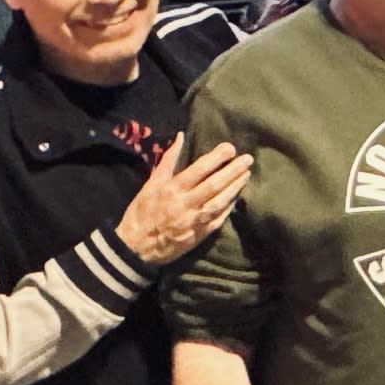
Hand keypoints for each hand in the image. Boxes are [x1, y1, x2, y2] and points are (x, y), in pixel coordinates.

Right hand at [114, 136, 254, 263]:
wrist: (137, 247)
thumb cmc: (142, 212)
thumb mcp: (150, 184)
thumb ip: (167, 161)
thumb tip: (181, 137)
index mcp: (171, 189)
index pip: (198, 170)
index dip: (216, 158)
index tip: (230, 148)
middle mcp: (185, 204)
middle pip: (214, 185)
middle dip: (233, 171)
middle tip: (248, 159)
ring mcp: (195, 221)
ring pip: (220, 202)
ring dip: (235, 187)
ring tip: (247, 174)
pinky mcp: (201, 234)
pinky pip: (219, 218)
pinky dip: (229, 207)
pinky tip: (238, 197)